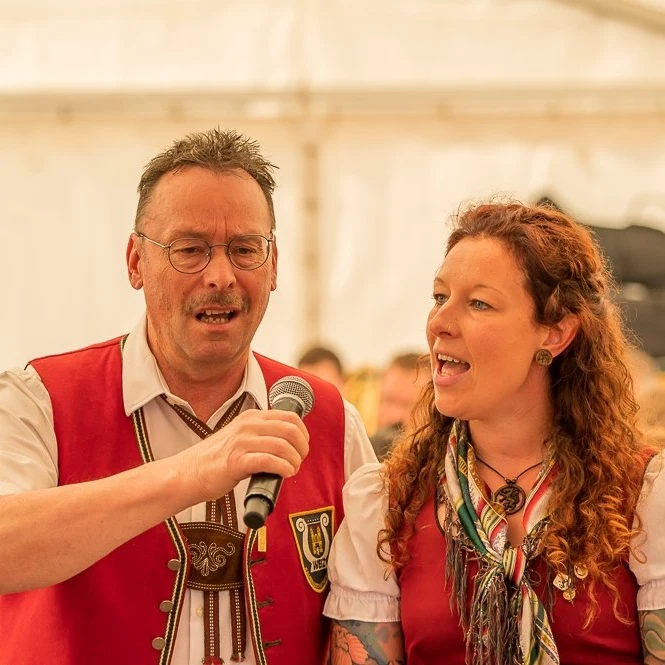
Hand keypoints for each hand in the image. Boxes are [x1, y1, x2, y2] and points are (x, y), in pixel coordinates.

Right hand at [175, 408, 309, 503]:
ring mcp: (242, 442)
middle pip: (290, 429)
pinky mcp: (236, 461)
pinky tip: (284, 474)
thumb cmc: (216, 459)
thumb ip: (261, 434)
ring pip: (283, 445)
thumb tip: (288, 443)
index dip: (303, 432)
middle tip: (299, 460)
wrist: (188, 473)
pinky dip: (283, 468)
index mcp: (251, 417)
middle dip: (301, 447)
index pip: (290, 416)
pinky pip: (270, 461)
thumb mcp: (240, 436)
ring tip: (291, 470)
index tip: (302, 447)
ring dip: (294, 460)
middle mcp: (248, 425)